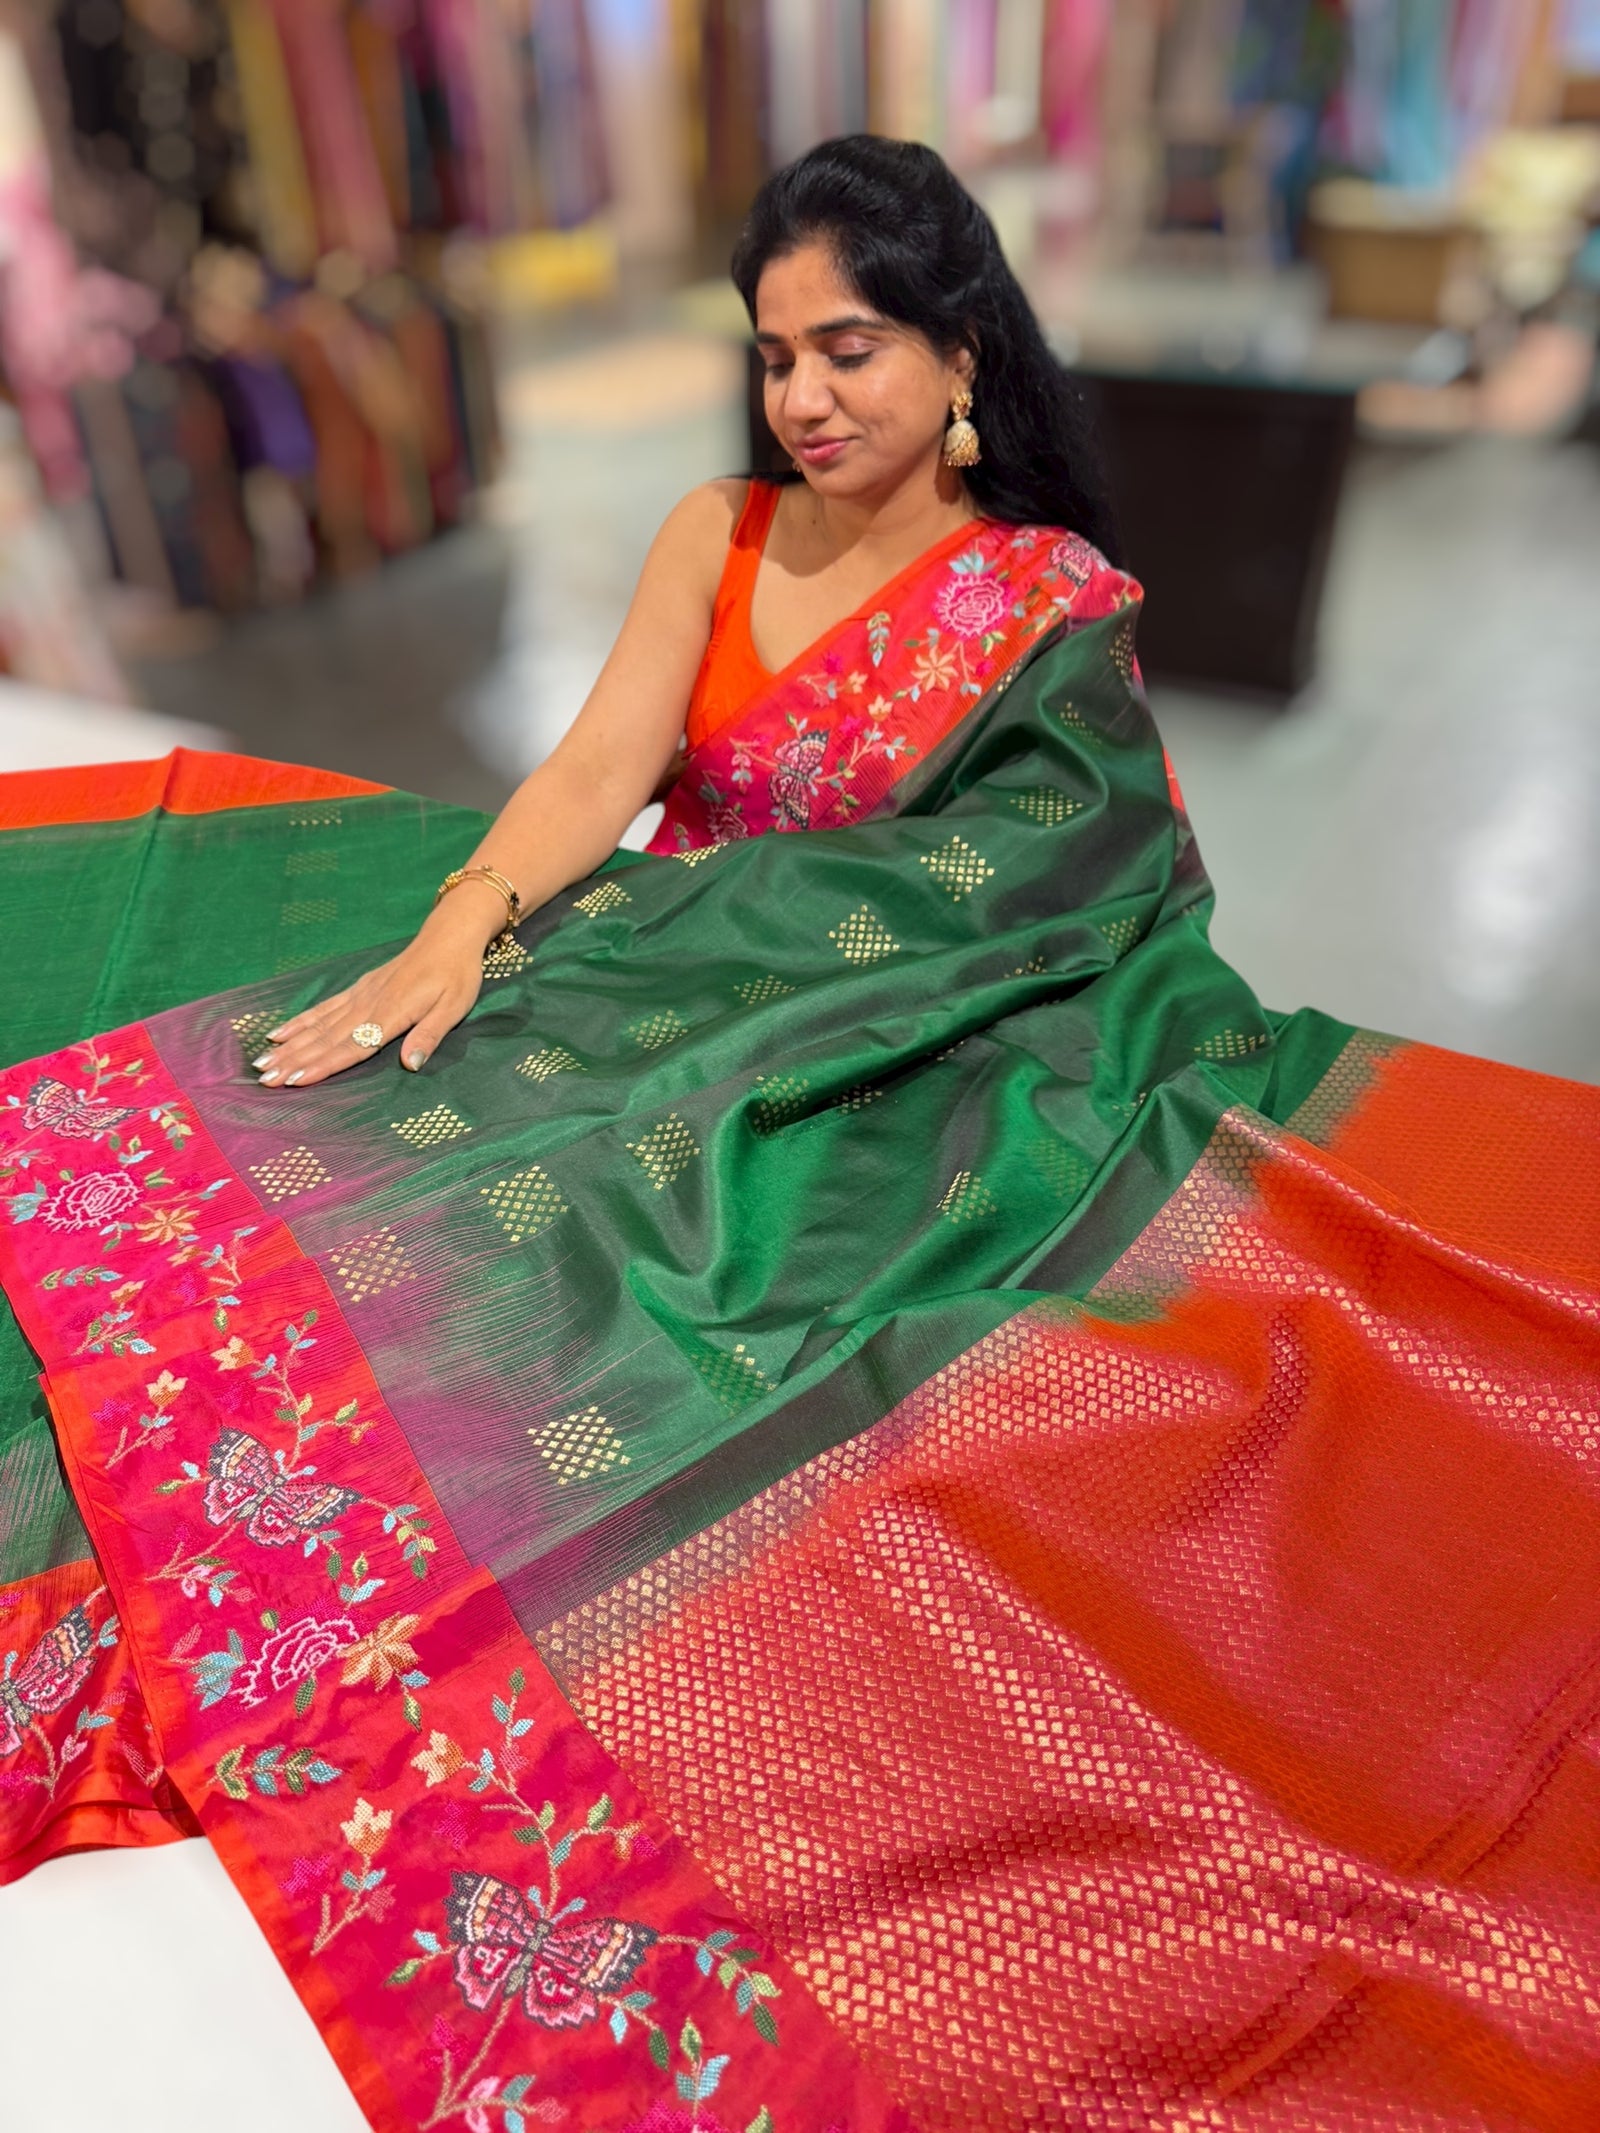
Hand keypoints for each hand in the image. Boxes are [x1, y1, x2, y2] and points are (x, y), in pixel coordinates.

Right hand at [255, 904, 490, 1087]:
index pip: (352, 1047)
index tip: (296, 1081)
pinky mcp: (359, 989)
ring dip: (290, 1045)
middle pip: (326, 1039)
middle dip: (294, 1060)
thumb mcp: (454, 1008)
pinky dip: (300, 1022)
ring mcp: (360, 996)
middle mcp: (368, 1005)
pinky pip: (324, 1009)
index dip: (323, 1066)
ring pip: (318, 1025)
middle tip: (264, 1079)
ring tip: (262, 1062)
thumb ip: (429, 1035)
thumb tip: (410, 1065)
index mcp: (391, 1014)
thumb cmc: (457, 975)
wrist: (448, 936)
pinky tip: (280, 1033)